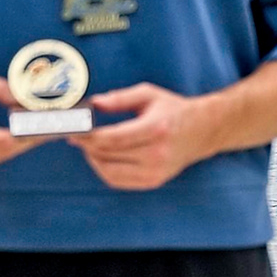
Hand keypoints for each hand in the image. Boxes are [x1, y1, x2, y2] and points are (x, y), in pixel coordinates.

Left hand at [71, 83, 215, 190]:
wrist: (202, 131)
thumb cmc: (173, 110)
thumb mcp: (148, 94)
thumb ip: (119, 98)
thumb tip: (93, 103)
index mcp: (156, 129)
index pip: (112, 138)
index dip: (88, 136)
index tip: (74, 130)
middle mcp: (157, 154)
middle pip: (107, 155)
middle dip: (86, 146)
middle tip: (76, 135)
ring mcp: (155, 171)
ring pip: (109, 172)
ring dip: (93, 159)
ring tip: (88, 146)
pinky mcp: (153, 181)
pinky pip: (118, 180)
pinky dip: (104, 170)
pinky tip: (101, 157)